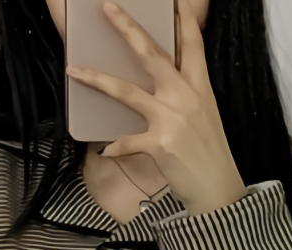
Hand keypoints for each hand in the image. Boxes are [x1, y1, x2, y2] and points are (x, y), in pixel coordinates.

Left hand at [66, 0, 245, 217]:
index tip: (173, 0)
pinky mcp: (160, 144)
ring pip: (128, 91)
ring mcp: (171, 119)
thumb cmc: (209, 153)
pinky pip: (128, 141)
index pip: (192, 43)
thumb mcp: (204, 114)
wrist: (217, 189)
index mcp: (199, 86)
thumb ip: (185, 93)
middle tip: (108, 8)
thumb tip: (164, 81)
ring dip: (98, 79)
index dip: (183, 18)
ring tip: (74, 69)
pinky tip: (105, 149)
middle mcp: (185, 96)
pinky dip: (116, 147)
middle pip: (152, 55)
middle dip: (128, 29)